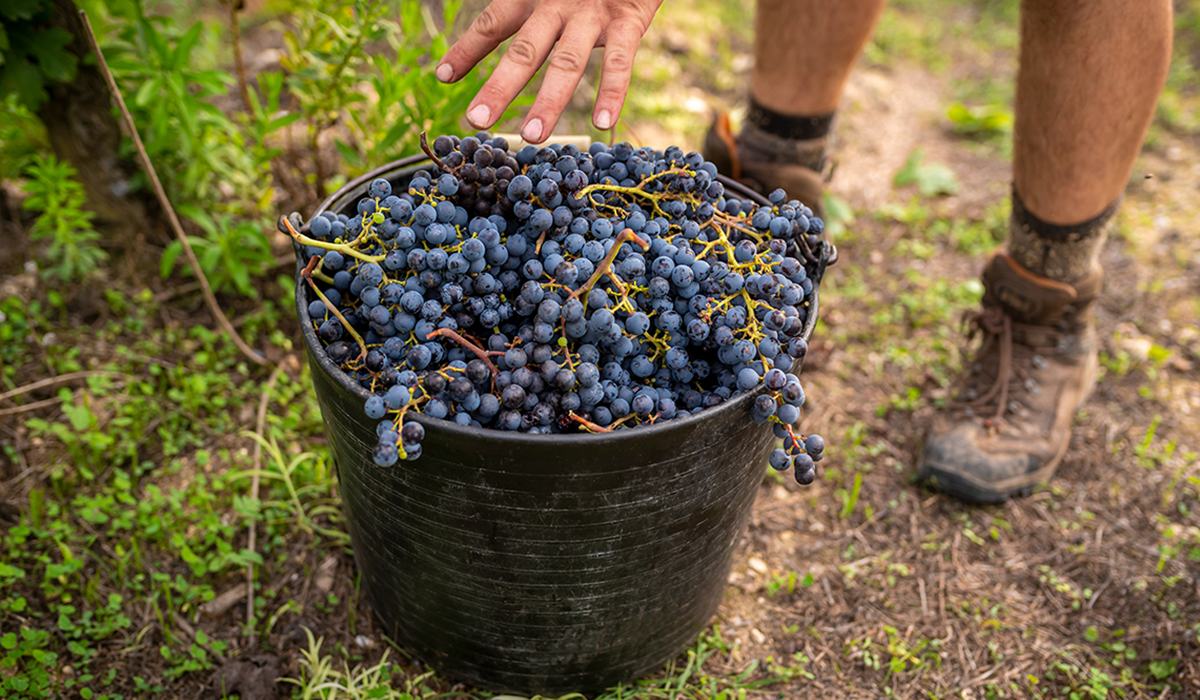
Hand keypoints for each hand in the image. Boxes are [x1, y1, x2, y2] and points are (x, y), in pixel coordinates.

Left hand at [435, 0, 663, 143]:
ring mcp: (592, 13)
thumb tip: (487, 45)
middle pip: (524, 50)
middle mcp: (556, 5)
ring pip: (567, 62)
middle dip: (499, 87)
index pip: (492, 23)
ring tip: (532, 136)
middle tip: (478, 121)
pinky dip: (612, 92)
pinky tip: (603, 123)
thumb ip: (522, 11)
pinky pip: (619, 60)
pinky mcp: (627, 20)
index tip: (443, 76)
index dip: (466, 49)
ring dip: (549, 101)